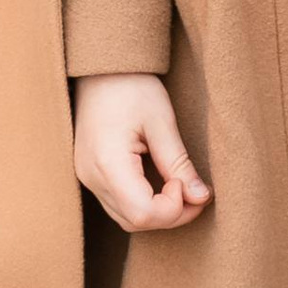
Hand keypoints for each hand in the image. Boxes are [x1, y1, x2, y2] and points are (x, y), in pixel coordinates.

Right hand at [73, 72, 211, 232]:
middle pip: (133, 220)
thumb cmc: (132, 86)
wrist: (101, 66)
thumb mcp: (162, 121)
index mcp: (108, 162)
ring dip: (157, 212)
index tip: (188, 182)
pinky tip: (161, 184)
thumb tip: (201, 198)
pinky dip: (142, 203)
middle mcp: (91, 176)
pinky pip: (117, 203)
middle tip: (195, 192)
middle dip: (170, 215)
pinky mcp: (89, 173)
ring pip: (125, 217)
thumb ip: (179, 163)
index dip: (173, 209)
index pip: (142, 213)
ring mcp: (87, 177)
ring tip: (181, 186)